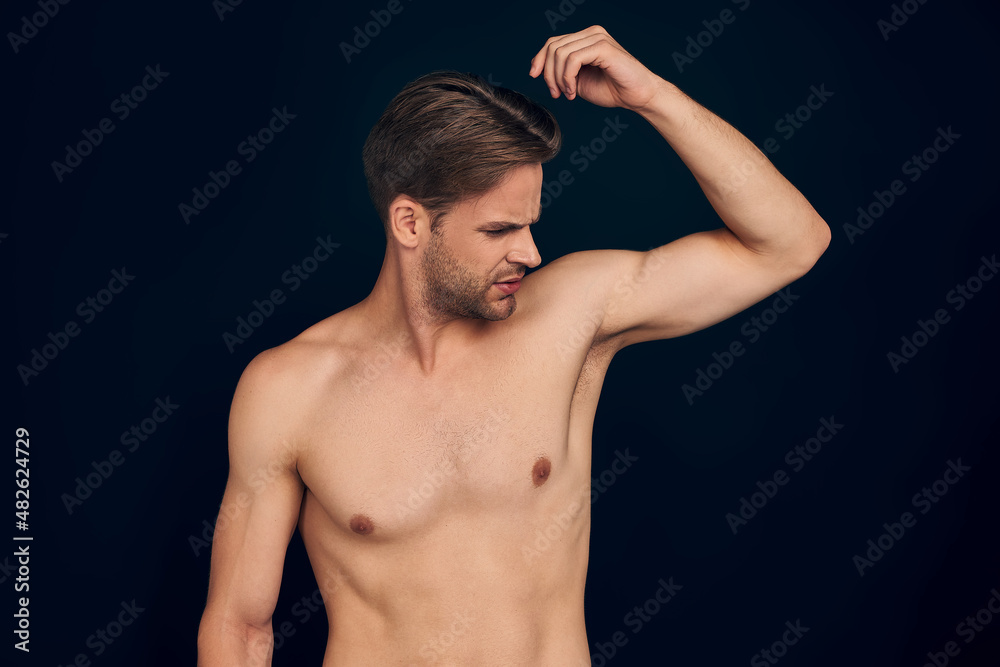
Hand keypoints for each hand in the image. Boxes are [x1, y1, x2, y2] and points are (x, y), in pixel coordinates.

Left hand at [528, 25, 663, 111]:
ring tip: (568, 94)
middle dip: (548, 74)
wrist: (637, 96)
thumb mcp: (578, 80)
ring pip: (560, 53)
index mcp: (585, 38)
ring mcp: (598, 38)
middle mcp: (591, 33)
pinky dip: (567, 78)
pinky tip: (573, 91)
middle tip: (557, 94)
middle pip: (553, 47)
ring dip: (558, 79)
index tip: (534, 76)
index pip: (553, 42)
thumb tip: (539, 67)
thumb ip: (562, 70)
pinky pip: (572, 59)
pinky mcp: (603, 47)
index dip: (539, 59)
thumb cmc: (612, 89)